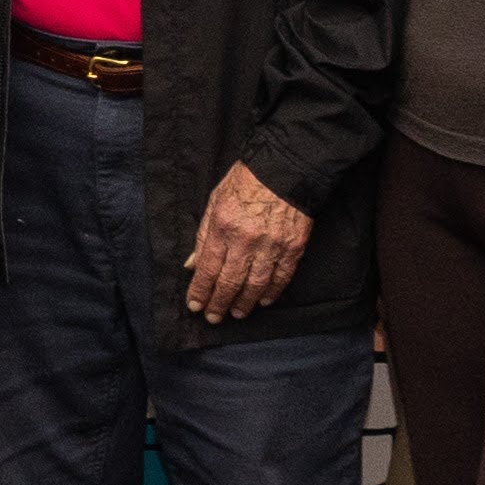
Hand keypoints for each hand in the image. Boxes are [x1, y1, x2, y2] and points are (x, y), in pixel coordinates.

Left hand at [182, 161, 310, 321]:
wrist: (285, 168)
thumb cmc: (246, 182)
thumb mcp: (215, 202)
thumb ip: (203, 235)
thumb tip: (192, 264)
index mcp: (223, 226)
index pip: (207, 268)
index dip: (200, 291)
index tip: (194, 305)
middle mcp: (246, 240)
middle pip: (229, 282)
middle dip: (218, 303)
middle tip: (213, 317)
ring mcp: (271, 245)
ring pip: (255, 285)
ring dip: (244, 303)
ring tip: (236, 313)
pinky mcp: (293, 247)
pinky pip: (281, 277)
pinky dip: (271, 292)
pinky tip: (262, 301)